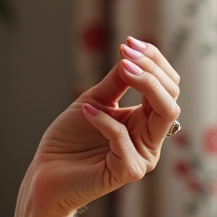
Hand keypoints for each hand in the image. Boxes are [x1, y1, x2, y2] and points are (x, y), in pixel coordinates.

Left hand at [10, 36, 180, 216]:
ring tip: (123, 68)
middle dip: (152, 69)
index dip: (153, 61)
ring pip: (165, 114)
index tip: (129, 42)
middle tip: (127, 52)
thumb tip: (133, 54)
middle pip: (172, 97)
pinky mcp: (128, 171)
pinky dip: (106, 121)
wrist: (45, 173)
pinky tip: (86, 112)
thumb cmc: (69, 139)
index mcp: (145, 120)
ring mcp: (143, 156)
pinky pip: (125, 138)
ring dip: (145, 84)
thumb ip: (117, 82)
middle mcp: (151, 138)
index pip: (167, 86)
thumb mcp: (94, 101)